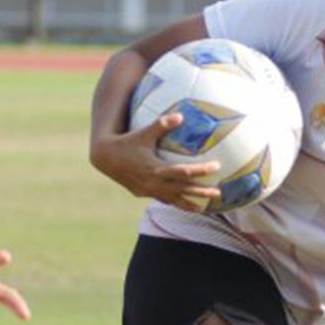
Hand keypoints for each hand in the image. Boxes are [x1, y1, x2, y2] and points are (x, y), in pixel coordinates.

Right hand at [90, 112, 220, 211]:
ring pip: (174, 200)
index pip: (183, 172)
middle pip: (183, 190)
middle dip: (201, 192)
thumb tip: (180, 116)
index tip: (217, 166)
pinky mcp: (144, 194)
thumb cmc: (127, 141)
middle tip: (218, 192)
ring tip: (205, 208)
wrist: (105, 158)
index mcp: (156, 168)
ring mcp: (148, 191)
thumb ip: (162, 125)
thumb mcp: (144, 132)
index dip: (201, 170)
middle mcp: (154, 183)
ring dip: (190, 203)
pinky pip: (163, 200)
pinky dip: (176, 203)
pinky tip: (185, 205)